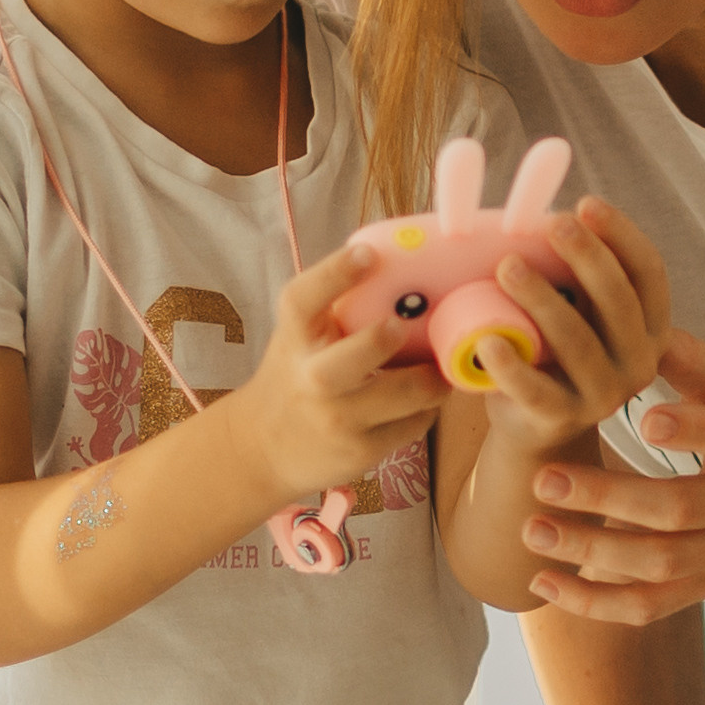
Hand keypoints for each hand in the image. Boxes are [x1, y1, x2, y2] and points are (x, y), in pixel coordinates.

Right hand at [231, 243, 449, 499]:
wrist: (262, 448)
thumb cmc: (295, 376)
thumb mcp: (300, 339)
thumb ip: (335, 308)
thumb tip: (401, 263)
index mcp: (295, 338)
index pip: (303, 300)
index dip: (335, 273)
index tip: (367, 253)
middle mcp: (311, 379)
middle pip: (349, 360)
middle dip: (382, 341)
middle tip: (404, 327)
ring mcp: (337, 419)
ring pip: (403, 395)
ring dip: (433, 377)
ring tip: (442, 364)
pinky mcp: (362, 451)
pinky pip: (413, 423)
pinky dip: (427, 407)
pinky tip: (425, 398)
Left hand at [475, 197, 671, 455]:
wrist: (538, 422)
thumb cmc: (557, 348)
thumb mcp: (580, 308)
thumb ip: (577, 273)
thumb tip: (543, 214)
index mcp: (652, 326)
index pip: (648, 271)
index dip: (621, 234)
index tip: (586, 203)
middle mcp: (639, 361)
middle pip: (619, 301)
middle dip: (586, 256)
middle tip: (553, 223)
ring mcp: (604, 396)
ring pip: (576, 341)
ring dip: (541, 298)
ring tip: (507, 266)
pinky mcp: (562, 419)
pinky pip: (535, 390)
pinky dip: (510, 365)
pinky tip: (487, 339)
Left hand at [518, 329, 704, 623]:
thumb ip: (695, 361)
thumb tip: (635, 322)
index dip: (690, 431)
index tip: (643, 417)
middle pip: (679, 509)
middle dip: (608, 498)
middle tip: (544, 480)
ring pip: (660, 564)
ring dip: (592, 551)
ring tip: (533, 529)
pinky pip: (651, 606)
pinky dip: (597, 605)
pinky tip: (546, 585)